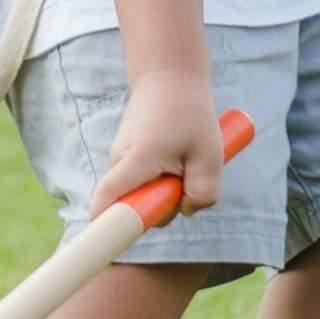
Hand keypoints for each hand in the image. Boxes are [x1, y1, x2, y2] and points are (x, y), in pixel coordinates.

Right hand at [94, 63, 226, 218]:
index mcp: (137, 160)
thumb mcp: (210, 155)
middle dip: (160, 205)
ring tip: (182, 158)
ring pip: (139, 194)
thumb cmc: (191, 114)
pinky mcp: (125, 157)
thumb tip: (185, 210)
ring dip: (162, 189)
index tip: (114, 241)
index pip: (109, 200)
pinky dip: (159, 179)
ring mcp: (119, 159)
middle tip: (187, 177)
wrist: (169, 77)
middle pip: (132, 205)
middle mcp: (120, 161)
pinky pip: (140, 182)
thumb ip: (203, 192)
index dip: (108, 225)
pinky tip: (174, 155)